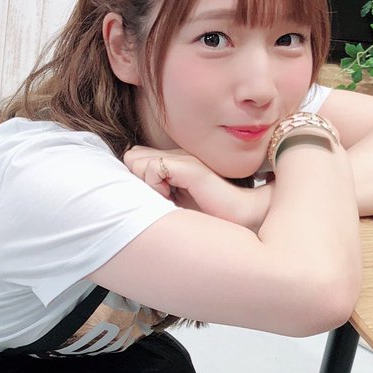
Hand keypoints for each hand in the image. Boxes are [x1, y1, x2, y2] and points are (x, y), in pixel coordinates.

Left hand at [123, 146, 270, 228]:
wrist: (242, 218)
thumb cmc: (209, 216)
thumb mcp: (173, 204)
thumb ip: (155, 191)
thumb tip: (130, 187)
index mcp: (174, 161)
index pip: (134, 157)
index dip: (137, 179)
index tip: (154, 198)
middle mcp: (177, 155)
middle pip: (132, 157)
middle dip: (137, 180)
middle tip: (159, 199)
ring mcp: (184, 158)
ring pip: (136, 161)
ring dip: (145, 185)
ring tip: (165, 199)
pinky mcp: (190, 167)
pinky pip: (152, 169)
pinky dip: (154, 186)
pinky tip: (169, 198)